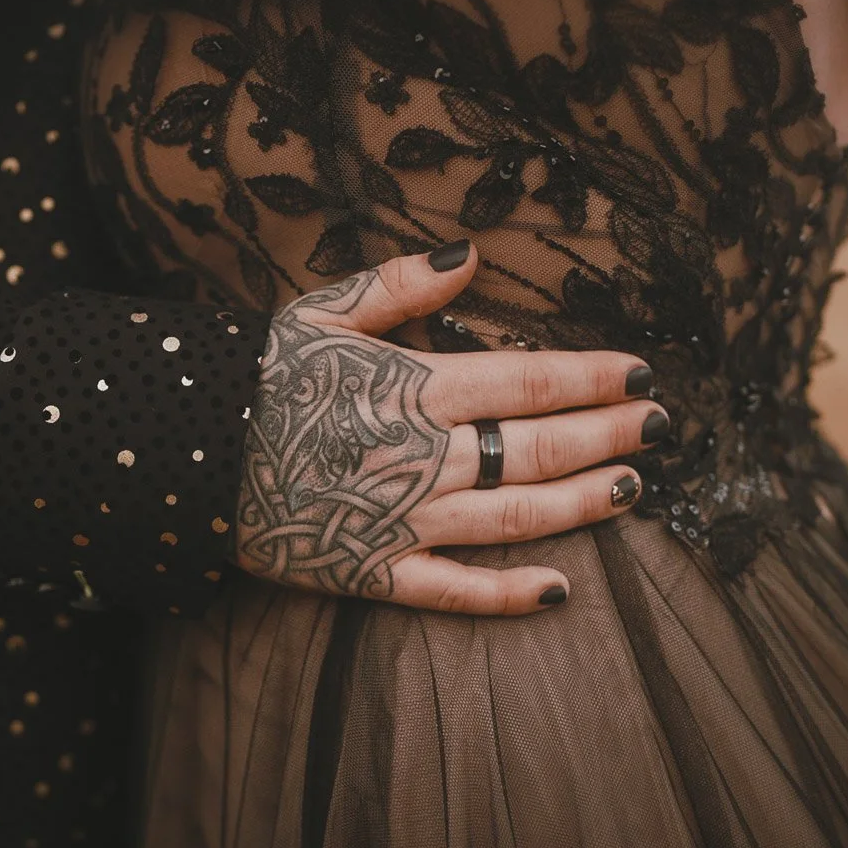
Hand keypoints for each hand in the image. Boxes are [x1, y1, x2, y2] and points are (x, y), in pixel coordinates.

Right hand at [234, 240, 665, 615]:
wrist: (186, 451)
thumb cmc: (257, 376)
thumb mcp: (320, 311)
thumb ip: (399, 285)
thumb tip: (470, 254)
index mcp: (414, 385)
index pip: (529, 381)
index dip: (593, 378)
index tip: (641, 374)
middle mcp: (423, 454)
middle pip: (539, 447)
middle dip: (609, 435)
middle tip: (662, 428)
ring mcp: (403, 520)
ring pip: (515, 515)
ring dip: (582, 504)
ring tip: (633, 489)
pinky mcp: (374, 572)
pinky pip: (453, 590)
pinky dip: (508, 593)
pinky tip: (559, 590)